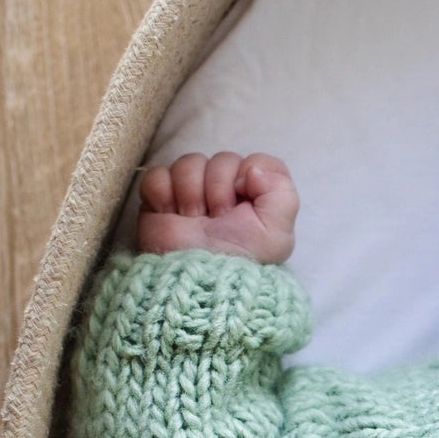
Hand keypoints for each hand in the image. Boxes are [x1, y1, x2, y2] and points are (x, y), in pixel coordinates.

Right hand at [135, 151, 298, 263]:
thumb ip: (281, 190)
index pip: (257, 162)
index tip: (242, 205)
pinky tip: (171, 213)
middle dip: (218, 189)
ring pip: (189, 162)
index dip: (248, 178)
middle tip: (216, 218)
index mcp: (256, 197)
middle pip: (221, 160)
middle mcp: (225, 192)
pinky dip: (162, 192)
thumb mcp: (276, 231)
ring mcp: (191, 193)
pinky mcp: (161, 199)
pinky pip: (157, 174)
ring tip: (193, 219)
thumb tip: (252, 168)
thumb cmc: (240, 258)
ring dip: (191, 191)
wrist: (198, 277)